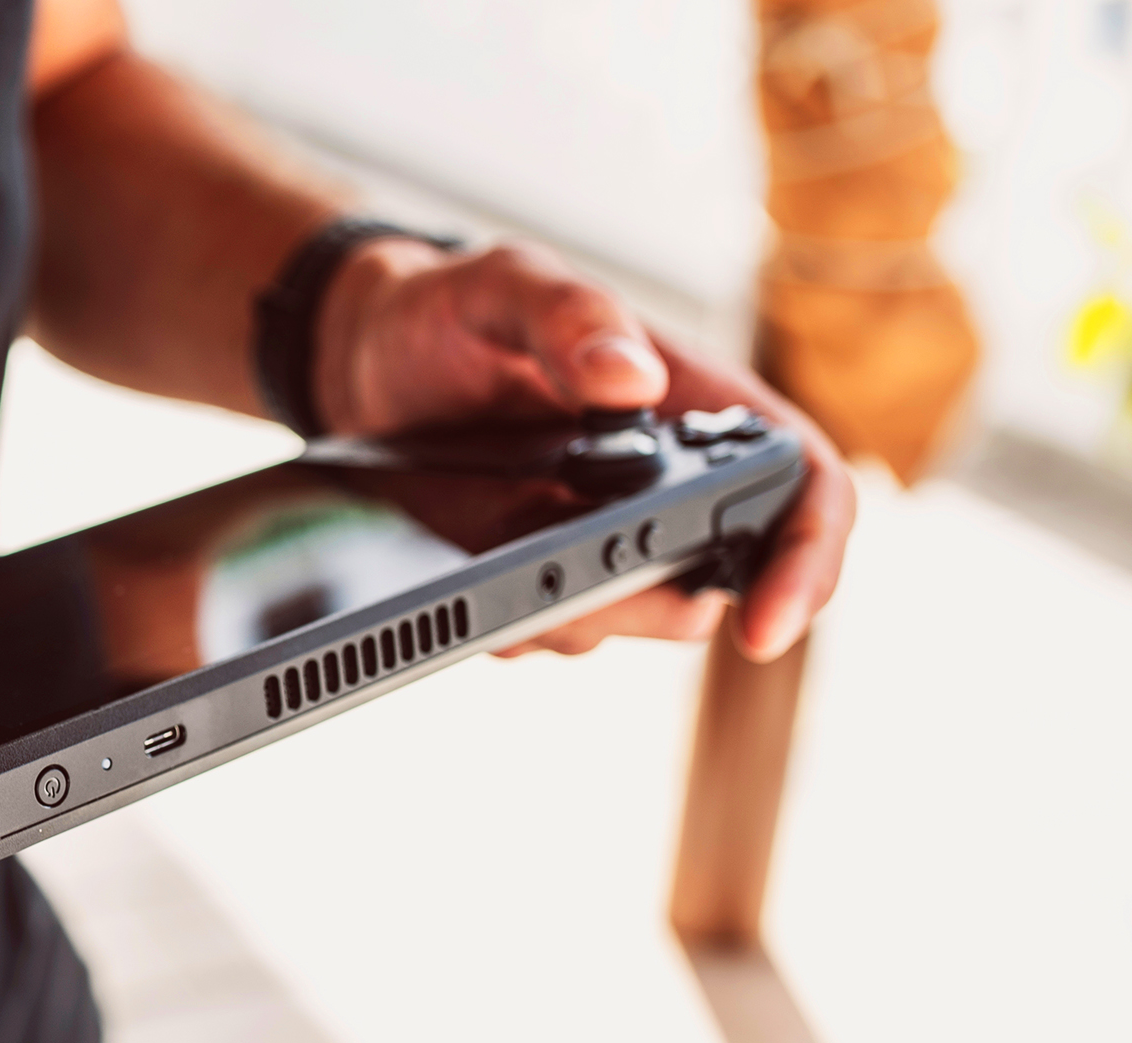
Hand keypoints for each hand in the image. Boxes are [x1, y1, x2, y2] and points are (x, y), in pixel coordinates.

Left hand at [313, 238, 854, 660]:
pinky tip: (459, 566)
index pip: (802, 483)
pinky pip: (547, 628)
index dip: (807, 559)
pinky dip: (507, 618)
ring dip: (569, 614)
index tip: (764, 625)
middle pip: (718, 581)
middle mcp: (666, 481)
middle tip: (568, 587)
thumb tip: (633, 382)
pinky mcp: (539, 572)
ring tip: (494, 543)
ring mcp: (603, 537)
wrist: (363, 354)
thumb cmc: (454, 309)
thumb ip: (571, 317)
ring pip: (627, 620)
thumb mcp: (506, 285)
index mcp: (695, 404)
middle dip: (651, 608)